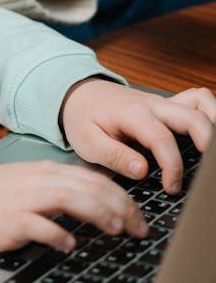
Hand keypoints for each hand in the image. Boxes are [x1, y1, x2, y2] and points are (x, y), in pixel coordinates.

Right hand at [0, 159, 146, 252]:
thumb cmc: (1, 197)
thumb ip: (66, 188)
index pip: (96, 180)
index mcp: (50, 173)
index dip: (123, 198)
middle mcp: (42, 181)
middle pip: (88, 187)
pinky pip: (37, 224)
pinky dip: (56, 232)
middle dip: (120, 207)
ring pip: (68, 198)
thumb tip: (103, 200)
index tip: (139, 219)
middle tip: (138, 229)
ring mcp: (26, 199)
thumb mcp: (37, 184)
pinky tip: (69, 243)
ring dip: (96, 212)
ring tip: (115, 229)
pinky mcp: (11, 220)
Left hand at [61, 79, 215, 193]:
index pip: (162, 139)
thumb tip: (142, 170)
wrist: (80, 94)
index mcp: (133, 114)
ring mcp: (163, 102)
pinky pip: (197, 100)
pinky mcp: (168, 104)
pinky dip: (210, 112)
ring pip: (201, 104)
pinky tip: (210, 134)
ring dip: (213, 124)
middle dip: (207, 144)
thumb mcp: (87, 141)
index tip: (172, 188)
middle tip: (205, 174)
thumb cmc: (83, 118)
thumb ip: (114, 156)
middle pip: (193, 118)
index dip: (172, 166)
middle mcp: (153, 104)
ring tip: (213, 154)